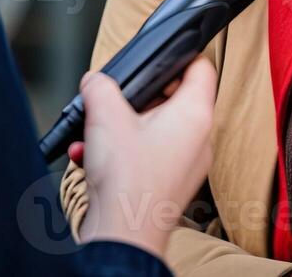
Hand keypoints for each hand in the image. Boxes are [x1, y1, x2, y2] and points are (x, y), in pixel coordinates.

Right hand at [75, 57, 215, 257]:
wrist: (123, 235)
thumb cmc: (128, 181)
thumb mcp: (105, 115)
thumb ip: (100, 87)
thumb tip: (96, 81)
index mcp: (196, 114)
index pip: (201, 67)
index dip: (178, 57)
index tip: (157, 59)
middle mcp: (199, 138)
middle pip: (171, 99)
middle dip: (135, 99)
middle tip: (113, 100)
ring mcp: (186, 163)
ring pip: (153, 129)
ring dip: (119, 128)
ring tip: (95, 134)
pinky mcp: (168, 183)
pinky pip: (146, 155)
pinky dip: (120, 152)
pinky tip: (89, 157)